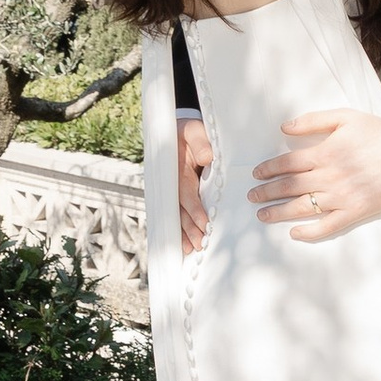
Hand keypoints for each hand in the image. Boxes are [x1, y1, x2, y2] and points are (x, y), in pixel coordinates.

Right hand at [177, 117, 212, 255]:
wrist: (178, 131)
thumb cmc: (189, 132)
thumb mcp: (194, 130)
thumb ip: (200, 142)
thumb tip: (207, 158)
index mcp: (177, 170)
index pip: (187, 193)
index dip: (194, 210)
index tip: (204, 225)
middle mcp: (173, 183)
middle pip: (180, 210)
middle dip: (189, 228)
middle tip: (198, 245)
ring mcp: (174, 190)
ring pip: (178, 215)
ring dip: (184, 232)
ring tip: (191, 249)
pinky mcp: (178, 194)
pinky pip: (178, 213)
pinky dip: (181, 229)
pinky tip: (185, 245)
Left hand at [248, 107, 380, 242]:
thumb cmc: (377, 133)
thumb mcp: (345, 117)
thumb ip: (313, 121)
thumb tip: (285, 128)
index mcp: (324, 154)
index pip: (287, 164)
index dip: (268, 170)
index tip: (256, 175)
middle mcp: (328, 177)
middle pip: (289, 187)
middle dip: (266, 192)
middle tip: (252, 197)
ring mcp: (340, 197)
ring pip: (302, 207)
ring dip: (279, 212)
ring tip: (263, 215)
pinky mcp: (354, 211)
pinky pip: (327, 225)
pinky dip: (309, 231)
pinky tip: (295, 232)